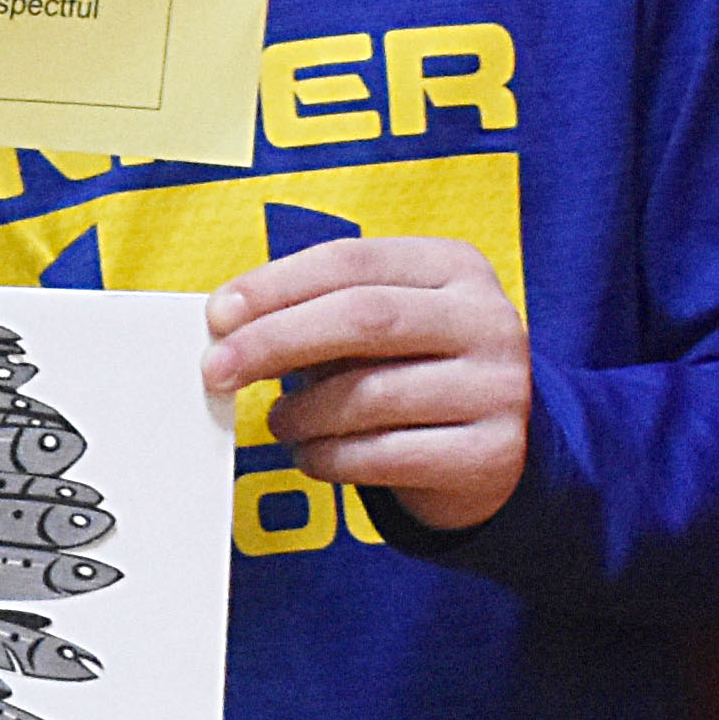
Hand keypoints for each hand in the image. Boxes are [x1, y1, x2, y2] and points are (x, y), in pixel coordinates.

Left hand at [201, 235, 528, 532]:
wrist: (501, 451)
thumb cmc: (415, 374)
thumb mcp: (382, 329)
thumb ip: (317, 316)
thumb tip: (227, 329)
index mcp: (453, 267)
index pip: (352, 261)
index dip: (276, 285)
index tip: (218, 314)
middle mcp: (486, 319)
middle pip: (364, 317)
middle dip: (276, 341)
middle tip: (217, 370)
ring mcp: (497, 387)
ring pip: (371, 394)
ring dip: (301, 413)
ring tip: (281, 421)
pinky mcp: (491, 452)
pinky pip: (385, 456)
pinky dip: (329, 458)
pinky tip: (313, 455)